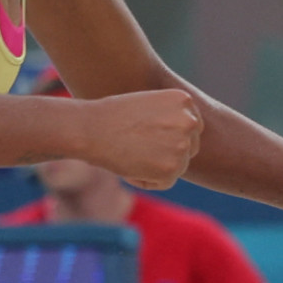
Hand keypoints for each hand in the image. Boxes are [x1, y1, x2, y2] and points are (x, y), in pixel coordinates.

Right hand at [82, 89, 202, 189]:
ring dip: (157, 167)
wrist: (90, 128)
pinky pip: (165, 182)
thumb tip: (182, 140)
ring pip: (178, 166)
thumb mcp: (148, 105)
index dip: (173, 137)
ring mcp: (183, 145)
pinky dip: (147, 180)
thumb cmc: (110, 116)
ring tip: (130, 156)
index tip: (153, 139)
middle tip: (140, 151)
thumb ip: (170, 118)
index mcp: (184, 101)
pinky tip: (128, 168)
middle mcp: (189, 121)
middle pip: (191, 148)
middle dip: (169, 153)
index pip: (192, 128)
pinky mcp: (172, 168)